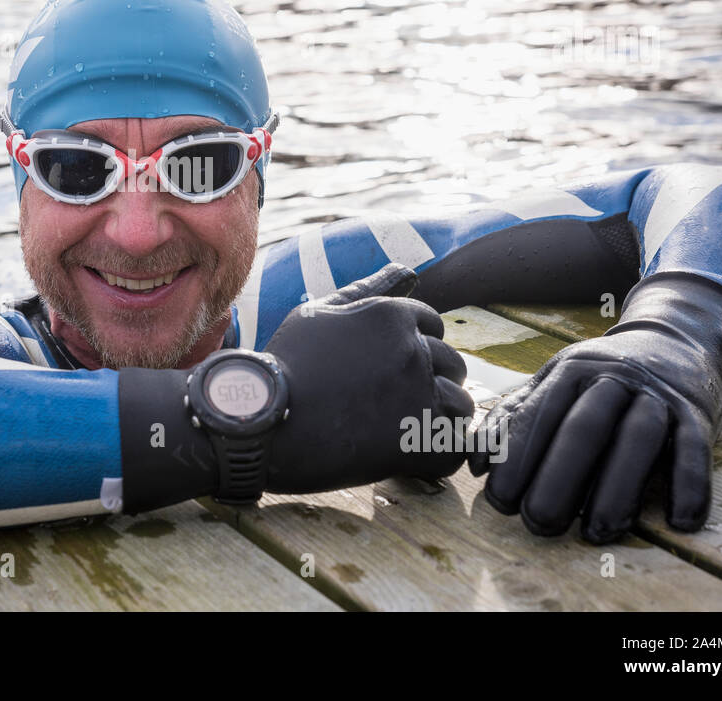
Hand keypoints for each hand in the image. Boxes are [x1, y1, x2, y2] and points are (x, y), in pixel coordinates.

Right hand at [264, 264, 474, 493]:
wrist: (260, 419)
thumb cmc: (285, 364)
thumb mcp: (319, 314)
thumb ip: (368, 290)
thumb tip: (408, 268)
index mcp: (392, 314)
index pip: (434, 326)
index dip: (412, 349)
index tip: (384, 371)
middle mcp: (413, 348)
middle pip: (453, 364)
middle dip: (429, 381)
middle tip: (388, 403)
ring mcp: (419, 393)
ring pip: (461, 405)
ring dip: (438, 418)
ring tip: (399, 428)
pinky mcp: (417, 438)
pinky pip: (454, 448)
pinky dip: (437, 454)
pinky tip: (408, 454)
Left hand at [467, 272, 721, 542]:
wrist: (673, 339)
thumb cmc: (596, 378)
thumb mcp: (552, 384)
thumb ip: (512, 419)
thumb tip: (477, 465)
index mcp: (568, 371)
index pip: (537, 416)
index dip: (515, 459)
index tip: (500, 501)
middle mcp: (611, 378)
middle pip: (584, 428)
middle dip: (558, 478)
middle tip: (539, 522)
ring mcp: (656, 394)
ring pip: (638, 439)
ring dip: (617, 489)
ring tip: (596, 533)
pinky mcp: (697, 412)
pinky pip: (696, 449)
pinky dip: (691, 485)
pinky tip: (679, 522)